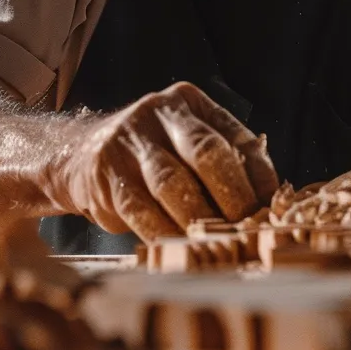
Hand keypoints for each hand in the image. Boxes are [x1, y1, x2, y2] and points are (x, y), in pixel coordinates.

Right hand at [42, 82, 278, 240]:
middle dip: (233, 196)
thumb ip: (223, 162)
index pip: (236, 138)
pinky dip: (164, 231)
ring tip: (217, 243)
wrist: (78, 155)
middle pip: (207, 153)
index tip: (272, 209)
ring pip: (172, 184)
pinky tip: (179, 246)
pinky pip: (140, 209)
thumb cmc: (151, 158)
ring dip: (199, 219)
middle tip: (248, 229)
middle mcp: (159, 112)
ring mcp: (129, 140)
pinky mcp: (104, 173)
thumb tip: (270, 203)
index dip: (259, 176)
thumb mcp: (185, 145)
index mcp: (189, 103)